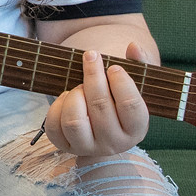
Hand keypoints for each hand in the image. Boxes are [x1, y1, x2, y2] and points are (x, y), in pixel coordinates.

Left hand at [42, 42, 151, 160]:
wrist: (103, 122)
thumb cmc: (121, 96)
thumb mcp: (136, 82)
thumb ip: (141, 62)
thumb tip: (133, 47)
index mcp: (136, 129)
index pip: (130, 105)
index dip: (121, 81)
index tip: (113, 67)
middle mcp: (114, 143)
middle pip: (100, 107)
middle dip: (93, 76)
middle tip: (91, 57)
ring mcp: (88, 147)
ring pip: (74, 121)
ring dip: (75, 95)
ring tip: (80, 85)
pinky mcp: (66, 147)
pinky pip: (54, 126)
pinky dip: (58, 105)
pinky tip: (68, 96)